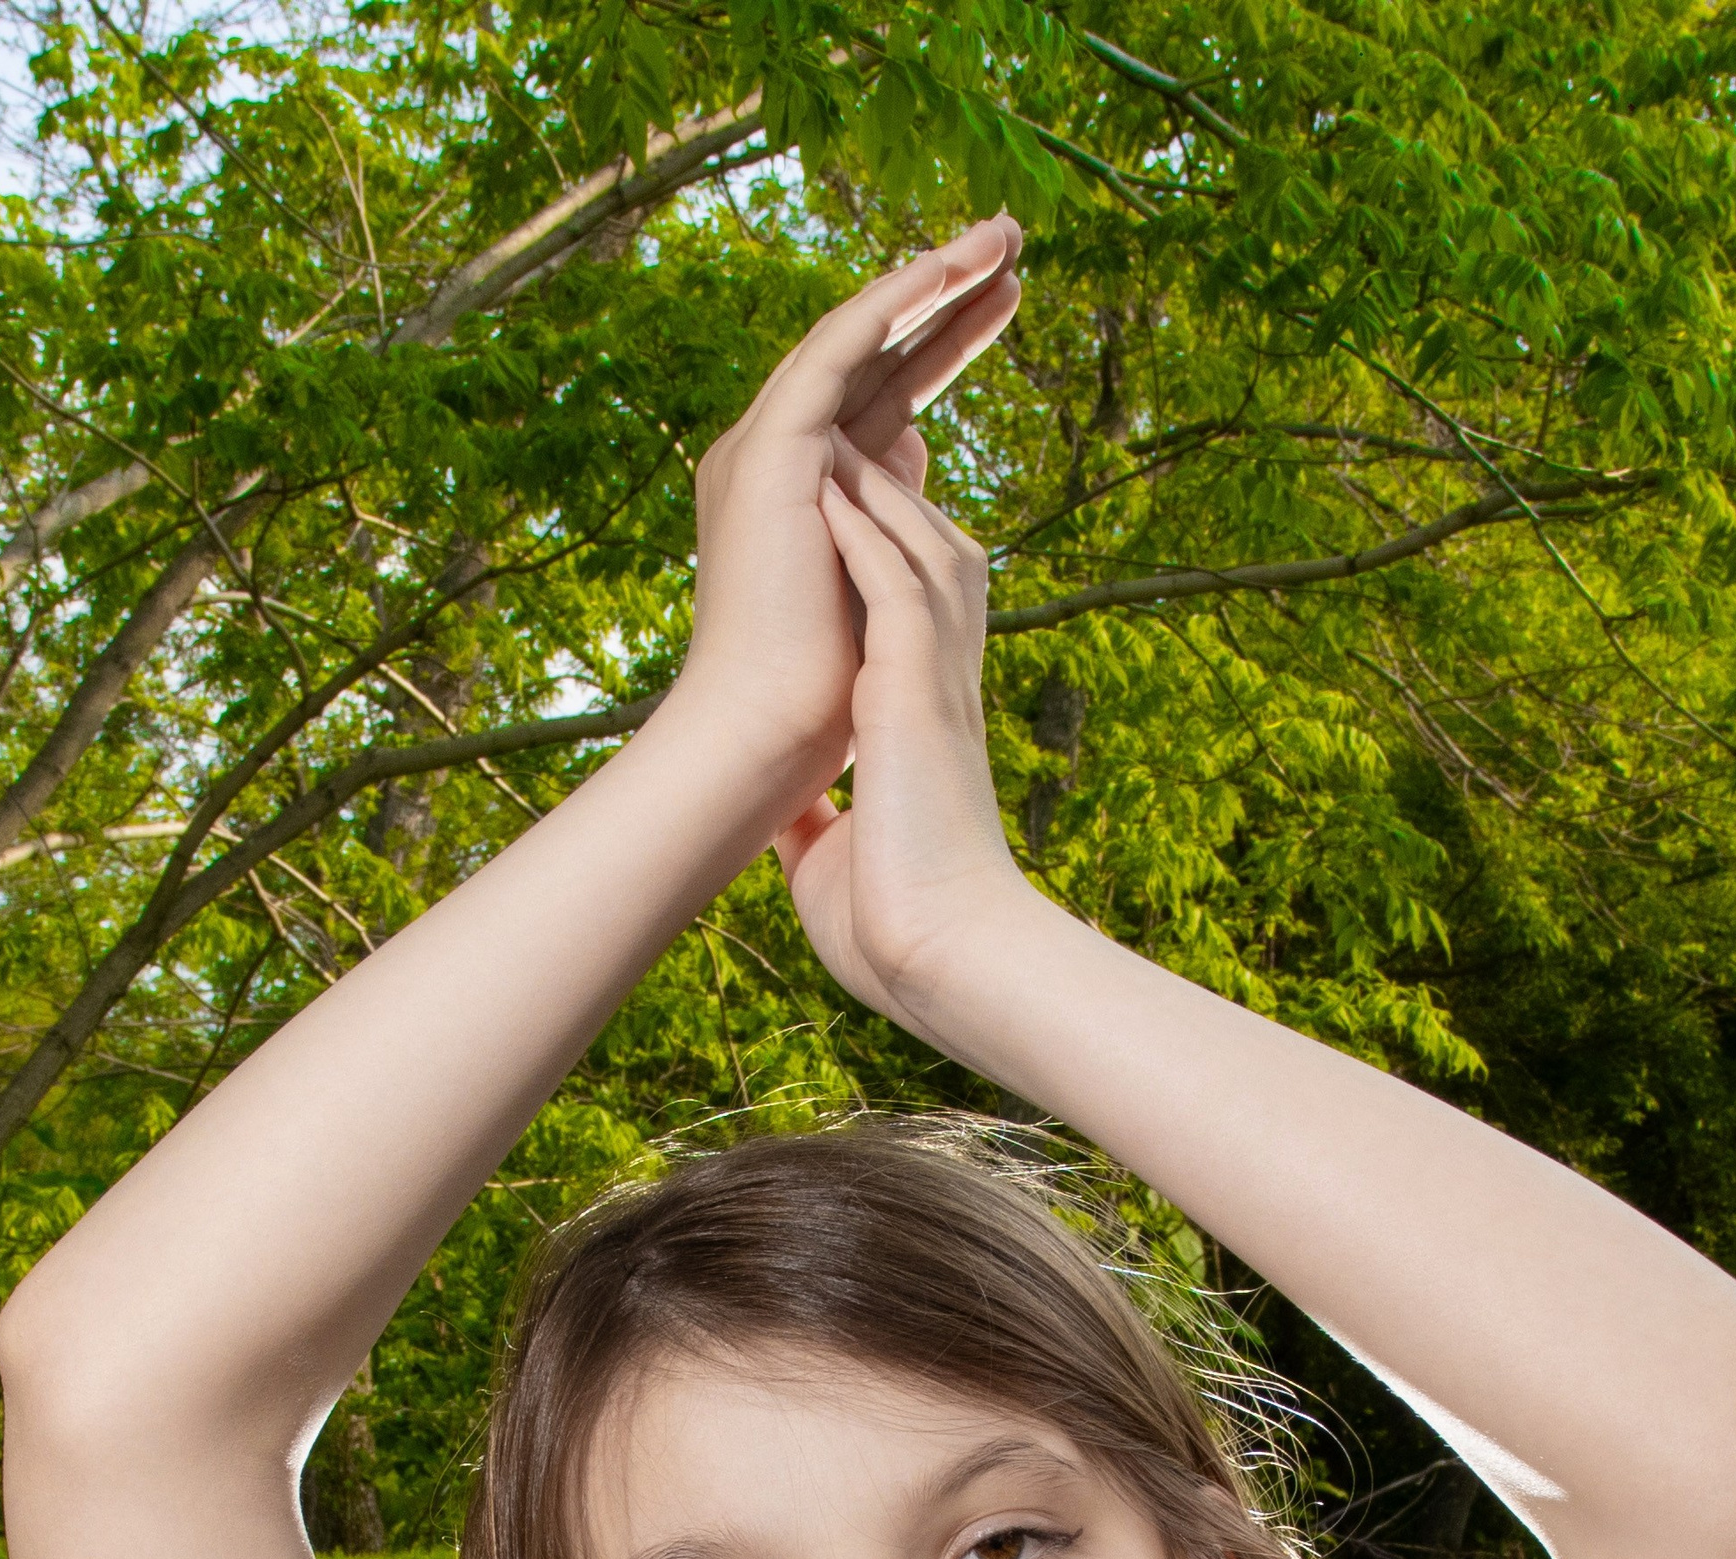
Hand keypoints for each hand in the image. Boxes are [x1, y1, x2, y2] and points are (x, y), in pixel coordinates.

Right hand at [668, 220, 1021, 821]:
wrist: (770, 745)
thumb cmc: (822, 706)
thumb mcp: (879, 586)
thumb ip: (888, 512)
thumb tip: (915, 446)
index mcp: (807, 495)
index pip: (886, 399)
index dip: (946, 345)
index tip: (1007, 302)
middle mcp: (781, 459)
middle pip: (878, 356)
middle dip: (947, 298)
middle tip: (1014, 241)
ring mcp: (769, 449)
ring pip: (859, 335)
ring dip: (932, 278)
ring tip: (1003, 236)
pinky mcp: (771, 451)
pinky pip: (838, 350)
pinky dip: (892, 306)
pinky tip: (947, 269)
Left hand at [772, 444, 1036, 1040]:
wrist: (943, 955)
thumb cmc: (896, 924)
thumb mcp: (838, 855)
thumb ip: (823, 814)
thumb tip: (792, 814)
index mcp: (921, 717)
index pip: (907, 608)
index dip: (878, 551)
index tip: (834, 508)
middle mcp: (940, 682)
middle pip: (926, 549)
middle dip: (887, 488)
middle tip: (846, 427)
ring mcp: (935, 678)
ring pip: (916, 543)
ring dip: (872, 484)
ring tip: (831, 427)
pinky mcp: (915, 686)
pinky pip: (894, 578)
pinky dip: (862, 526)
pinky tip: (828, 483)